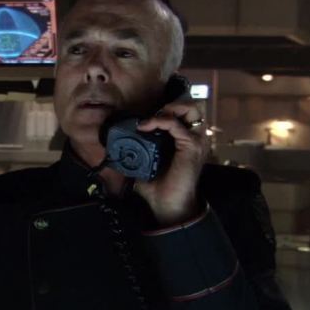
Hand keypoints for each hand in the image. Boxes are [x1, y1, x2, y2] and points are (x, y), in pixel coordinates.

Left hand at [134, 99, 208, 225]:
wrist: (167, 205)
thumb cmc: (158, 187)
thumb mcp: (144, 164)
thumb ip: (135, 153)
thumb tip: (113, 150)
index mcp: (186, 140)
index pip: (183, 113)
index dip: (165, 110)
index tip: (144, 120)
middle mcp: (194, 137)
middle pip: (191, 106)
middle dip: (171, 104)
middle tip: (152, 115)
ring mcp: (196, 140)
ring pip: (190, 109)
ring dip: (169, 109)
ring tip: (151, 119)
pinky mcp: (192, 146)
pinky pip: (176, 124)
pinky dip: (160, 120)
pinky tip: (146, 126)